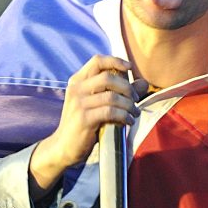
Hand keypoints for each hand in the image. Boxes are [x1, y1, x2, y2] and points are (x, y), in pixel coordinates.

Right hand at [29, 55, 146, 195]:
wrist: (64, 147)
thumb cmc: (84, 124)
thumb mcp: (99, 104)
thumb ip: (121, 92)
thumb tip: (144, 82)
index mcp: (78, 81)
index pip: (97, 61)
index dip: (115, 60)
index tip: (130, 67)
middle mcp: (76, 89)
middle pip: (108, 77)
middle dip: (127, 87)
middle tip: (136, 99)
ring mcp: (79, 104)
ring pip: (112, 96)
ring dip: (129, 104)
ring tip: (135, 113)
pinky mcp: (84, 119)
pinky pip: (110, 112)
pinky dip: (124, 116)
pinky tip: (128, 122)